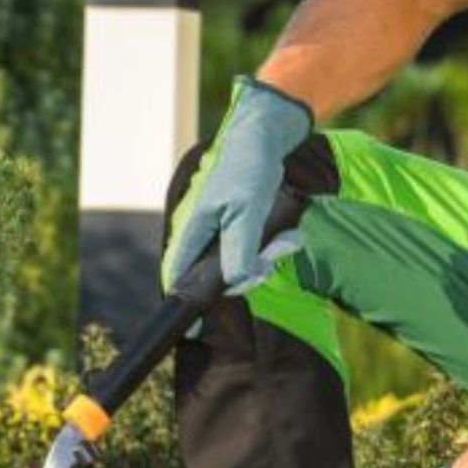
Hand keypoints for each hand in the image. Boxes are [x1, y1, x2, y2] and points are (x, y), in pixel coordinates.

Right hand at [161, 76, 311, 291]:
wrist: (267, 137)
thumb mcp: (247, 213)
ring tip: (287, 241)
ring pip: (238, 261)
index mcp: (193, 228)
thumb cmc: (250, 170)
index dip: (183, 301)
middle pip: (214, 274)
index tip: (191, 330)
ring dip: (264, 258)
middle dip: (245, 274)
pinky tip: (289, 236)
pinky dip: (271, 246)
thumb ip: (239, 250)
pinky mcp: (240, 222)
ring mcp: (221, 227)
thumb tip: (236, 282)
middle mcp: (202, 231)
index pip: (178, 273)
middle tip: (268, 267)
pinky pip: (253, 247)